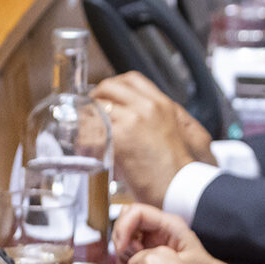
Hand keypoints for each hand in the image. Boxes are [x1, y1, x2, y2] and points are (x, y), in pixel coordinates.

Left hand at [94, 73, 215, 207]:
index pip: (131, 79)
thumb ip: (160, 117)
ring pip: (95, 107)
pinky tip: (86, 150)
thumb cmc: (180, 166)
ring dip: (86, 120)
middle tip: (90, 112)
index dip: (113, 86)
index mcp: (162, 103)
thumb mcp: (179, 130)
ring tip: (86, 135)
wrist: (180, 185)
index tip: (106, 96)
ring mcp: (132, 120)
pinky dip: (84, 140)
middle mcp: (147, 107)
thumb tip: (137, 116)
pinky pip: (90, 131)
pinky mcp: (118, 138)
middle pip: (109, 87)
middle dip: (95, 98)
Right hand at [112, 204, 214, 263]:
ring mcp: (152, 237)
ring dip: (122, 251)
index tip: (123, 247)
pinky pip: (128, 249)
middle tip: (130, 258)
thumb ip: (151, 254)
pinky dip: (125, 259)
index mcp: (170, 224)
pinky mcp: (148, 249)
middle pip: (125, 220)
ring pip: (124, 235)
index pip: (135, 211)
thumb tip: (127, 249)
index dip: (123, 226)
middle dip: (121, 239)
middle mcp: (159, 227)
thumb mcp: (178, 261)